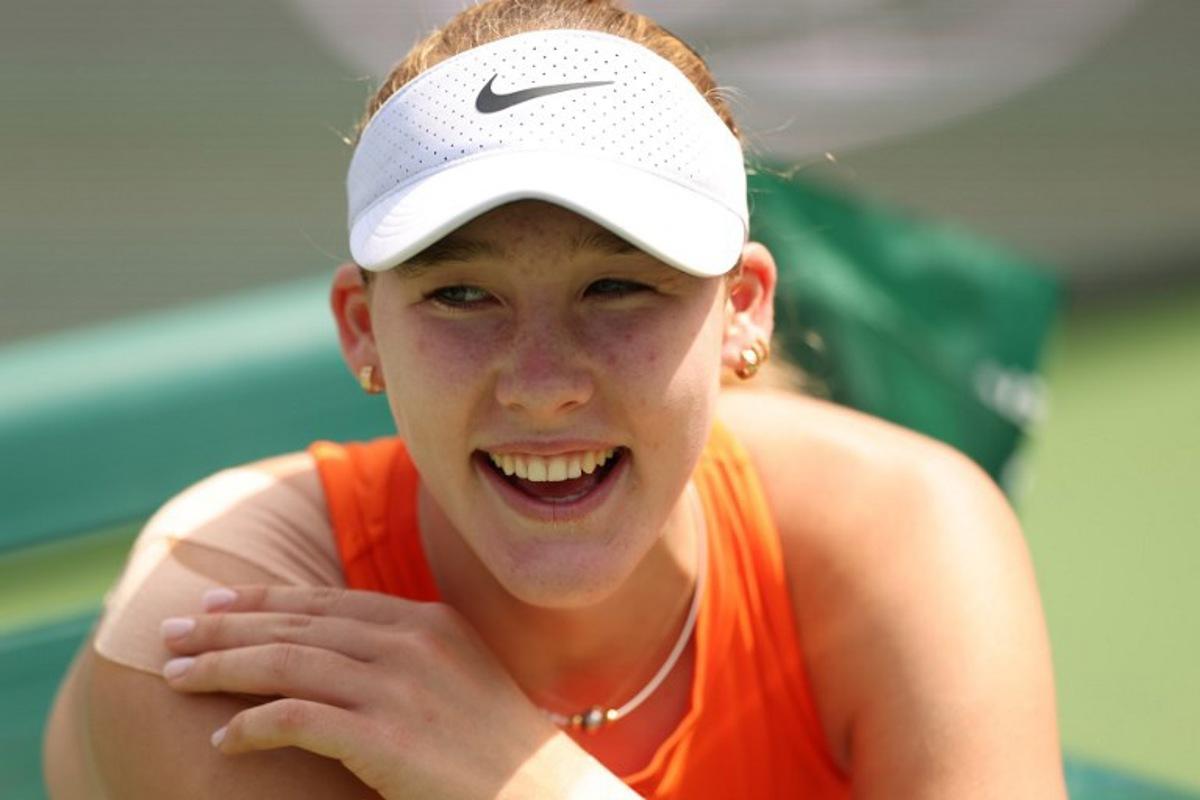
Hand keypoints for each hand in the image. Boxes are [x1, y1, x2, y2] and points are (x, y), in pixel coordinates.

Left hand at [159, 585, 630, 798]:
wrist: (545, 795)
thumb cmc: (499, 748)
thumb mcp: (458, 677)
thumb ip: (407, 653)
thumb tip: (341, 648)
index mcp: (428, 622)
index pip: (326, 600)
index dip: (263, 599)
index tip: (216, 602)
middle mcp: (410, 642)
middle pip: (297, 622)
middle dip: (225, 626)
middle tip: (170, 632)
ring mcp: (399, 687)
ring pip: (286, 661)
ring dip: (221, 667)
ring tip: (174, 674)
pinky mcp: (386, 737)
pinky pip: (297, 719)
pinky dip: (252, 724)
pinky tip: (222, 739)